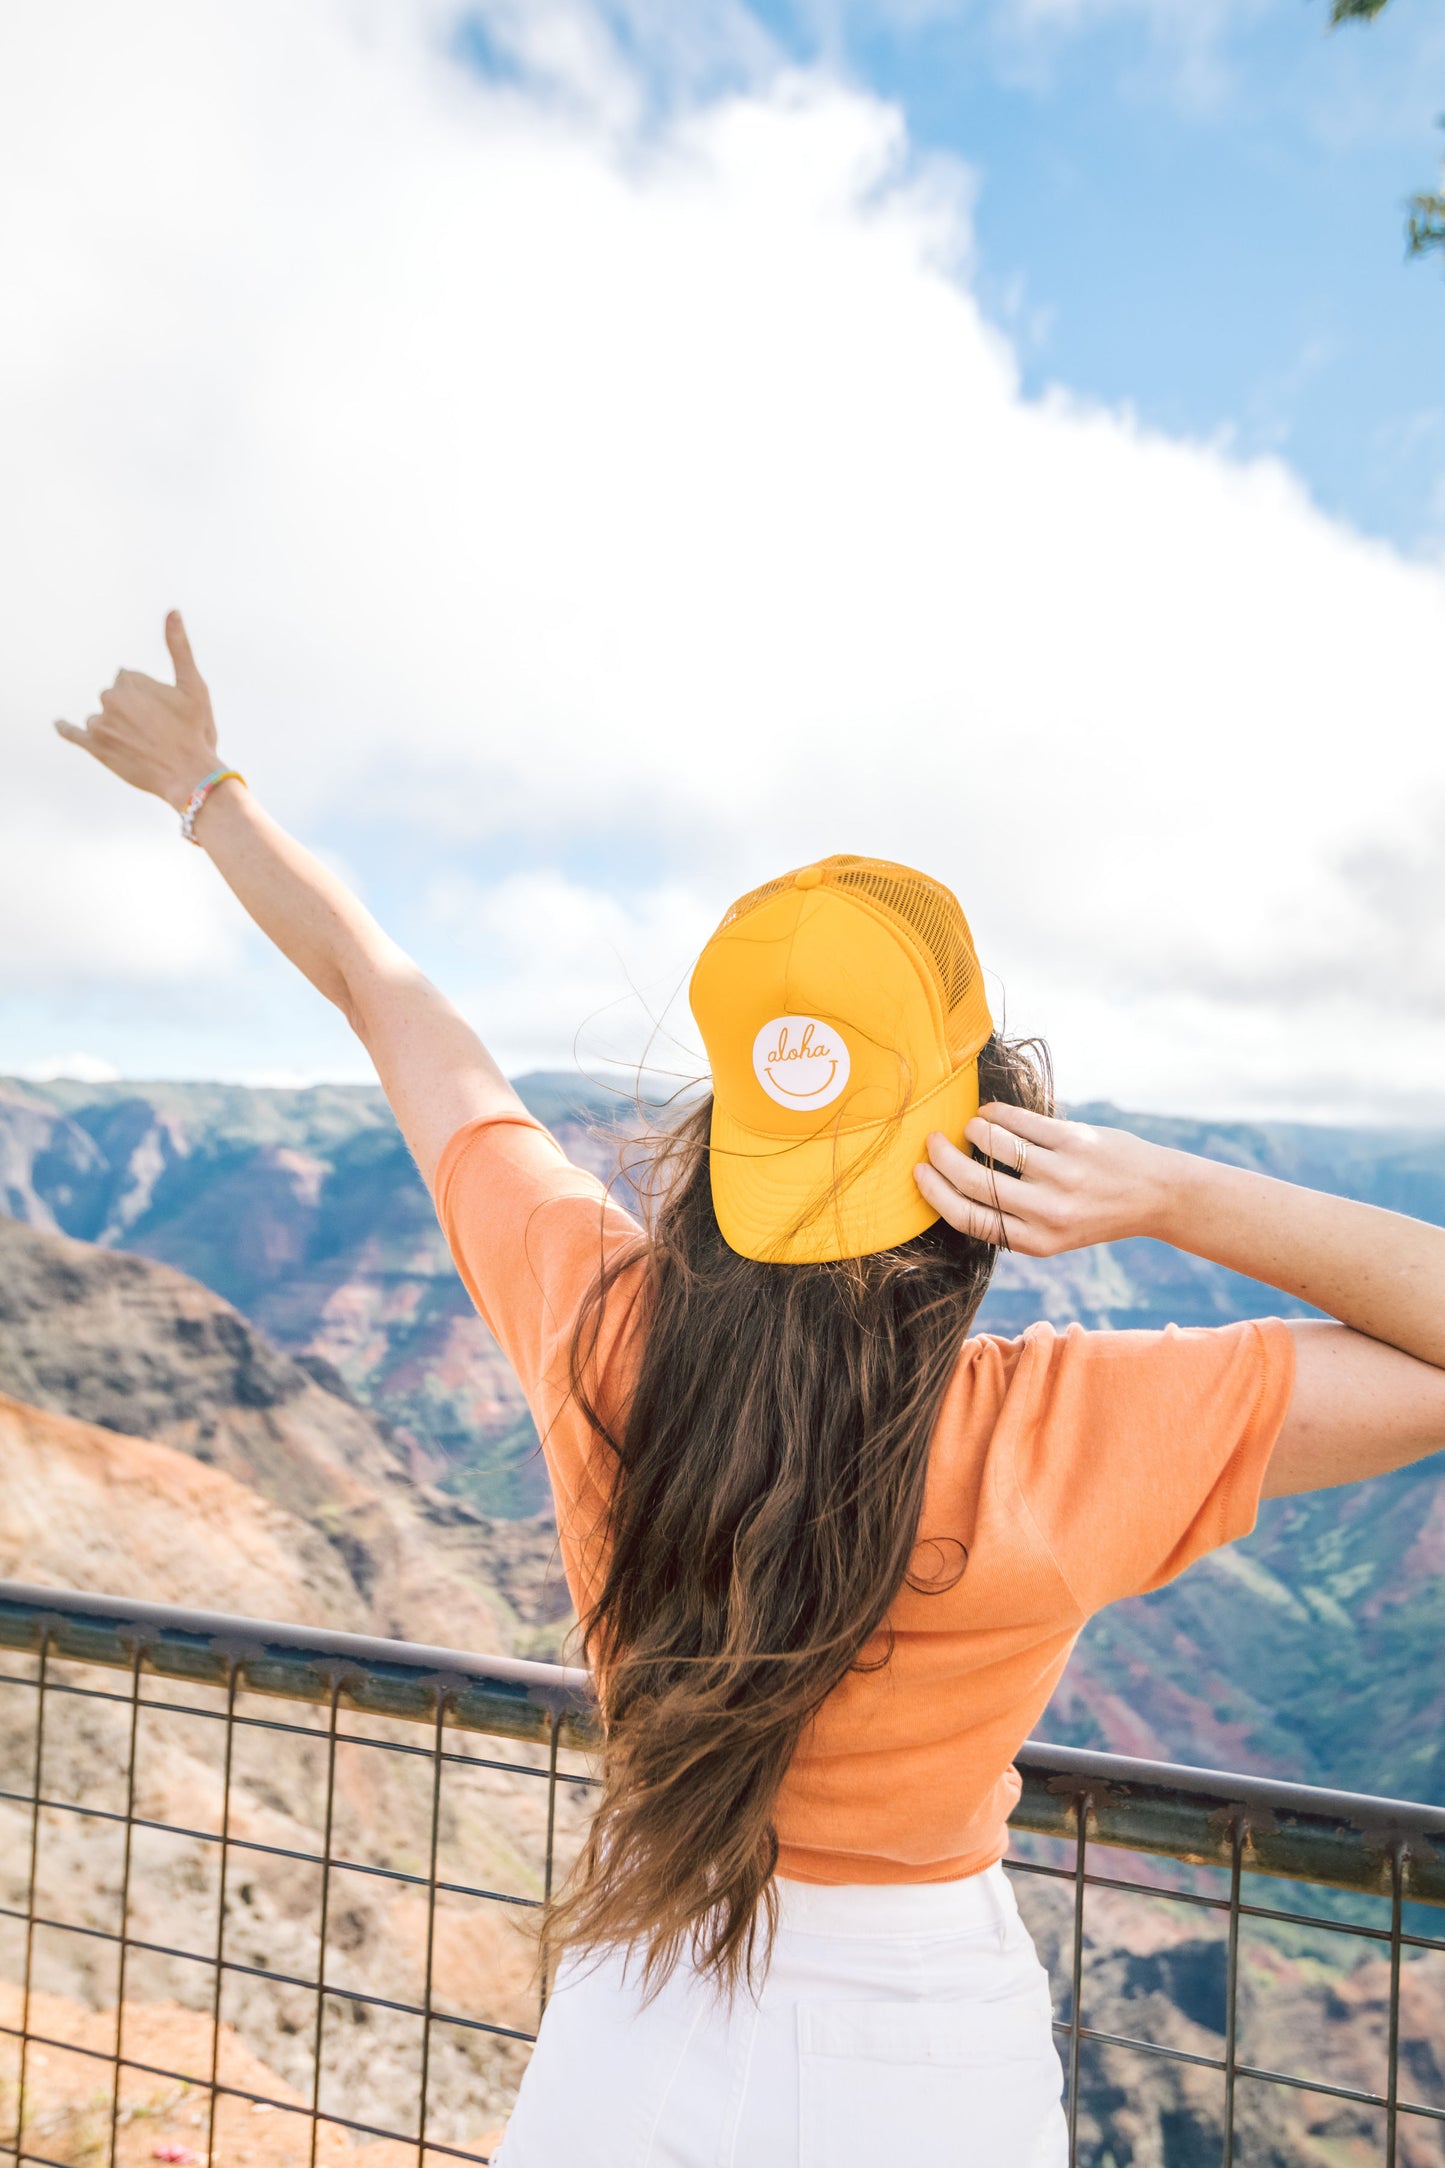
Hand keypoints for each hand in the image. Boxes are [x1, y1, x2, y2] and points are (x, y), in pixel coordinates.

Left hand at [54, 612, 219, 811]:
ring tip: (140, 745)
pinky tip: (60, 724)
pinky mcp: (94, 747)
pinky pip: (73, 733)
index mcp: (131, 680)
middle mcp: (111, 697)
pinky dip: (66, 728)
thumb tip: (172, 611)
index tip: (164, 712)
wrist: (189, 775)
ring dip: (115, 726)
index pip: (129, 680)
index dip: (148, 696)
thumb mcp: (194, 686)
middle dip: (130, 709)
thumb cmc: (196, 731)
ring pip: (102, 717)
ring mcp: (100, 723)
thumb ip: (179, 647)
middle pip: (115, 697)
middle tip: (156, 731)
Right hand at [914, 1105, 1176, 1255]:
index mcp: (1037, 1242)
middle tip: (931, 1141)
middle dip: (942, 1158)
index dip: (936, 1193)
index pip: (969, 1219)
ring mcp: (1062, 1174)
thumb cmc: (1096, 1212)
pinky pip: (1020, 1122)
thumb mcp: (1055, 1233)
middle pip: (974, 1183)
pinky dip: (996, 1114)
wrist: (1156, 1194)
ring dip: (973, 1130)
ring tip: (970, 1127)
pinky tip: (990, 1113)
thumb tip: (954, 1185)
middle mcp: (1048, 1212)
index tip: (919, 1173)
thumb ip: (1013, 1218)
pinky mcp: (1075, 1142)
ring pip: (994, 1145)